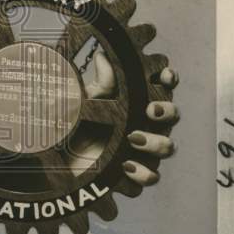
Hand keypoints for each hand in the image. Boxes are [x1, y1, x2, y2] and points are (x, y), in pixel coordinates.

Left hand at [65, 51, 178, 182]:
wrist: (60, 158)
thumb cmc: (78, 123)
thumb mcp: (87, 102)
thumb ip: (101, 84)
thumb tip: (103, 57)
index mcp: (137, 102)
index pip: (162, 87)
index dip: (169, 79)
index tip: (164, 76)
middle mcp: (146, 125)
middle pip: (172, 116)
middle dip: (167, 111)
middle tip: (150, 110)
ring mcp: (144, 151)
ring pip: (168, 147)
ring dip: (156, 142)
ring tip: (133, 138)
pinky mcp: (135, 174)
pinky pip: (151, 177)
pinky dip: (142, 172)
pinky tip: (126, 166)